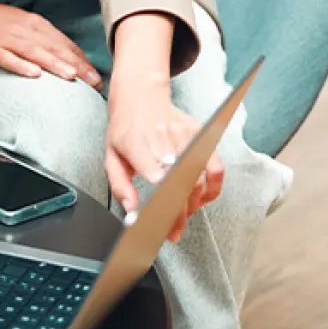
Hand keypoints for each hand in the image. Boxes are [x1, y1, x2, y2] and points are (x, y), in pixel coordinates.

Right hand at [0, 0, 102, 89]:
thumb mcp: (17, 22)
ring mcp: (5, 38)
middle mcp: (22, 29)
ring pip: (34, 52)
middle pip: (54, 48)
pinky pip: (7, 57)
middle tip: (95, 82)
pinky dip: (20, 65)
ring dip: (54, 64)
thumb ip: (38, 37)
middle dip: (76, 65)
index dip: (81, 59)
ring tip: (71, 77)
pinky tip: (33, 74)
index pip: (62, 42)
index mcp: (32, 23)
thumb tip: (62, 55)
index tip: (97, 76)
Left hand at [105, 77, 223, 241]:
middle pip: (178, 181)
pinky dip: (213, 188)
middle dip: (178, 213)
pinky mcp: (200, 133)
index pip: (153, 169)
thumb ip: (120, 186)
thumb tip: (132, 212)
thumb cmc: (125, 130)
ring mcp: (183, 134)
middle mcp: (161, 136)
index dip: (161, 192)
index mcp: (136, 141)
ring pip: (198, 179)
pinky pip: (216, 168)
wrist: (139, 97)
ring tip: (183, 215)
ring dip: (193, 205)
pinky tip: (202, 198)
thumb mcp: (111, 156)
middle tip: (173, 230)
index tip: (161, 214)